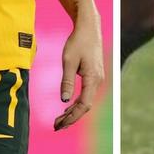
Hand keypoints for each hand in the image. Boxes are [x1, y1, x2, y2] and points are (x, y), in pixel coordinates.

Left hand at [53, 15, 103, 130]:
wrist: (89, 26)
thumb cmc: (78, 41)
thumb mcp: (69, 60)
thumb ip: (67, 81)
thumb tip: (64, 100)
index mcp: (93, 78)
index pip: (84, 105)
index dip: (72, 117)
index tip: (60, 124)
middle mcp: (98, 80)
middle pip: (86, 106)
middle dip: (71, 117)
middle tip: (55, 126)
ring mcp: (98, 78)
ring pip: (86, 100)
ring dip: (73, 111)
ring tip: (59, 119)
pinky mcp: (95, 75)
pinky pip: (87, 93)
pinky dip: (77, 102)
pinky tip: (67, 106)